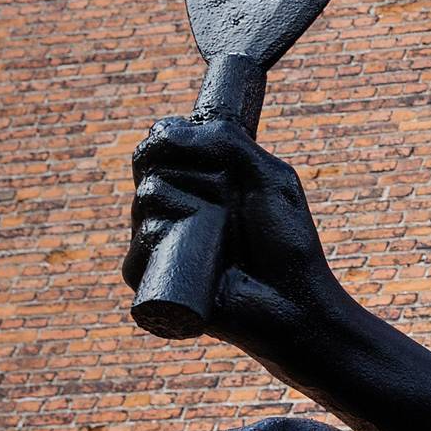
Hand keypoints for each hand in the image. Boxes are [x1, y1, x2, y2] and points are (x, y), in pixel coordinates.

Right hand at [124, 118, 343, 356]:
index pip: (160, 139)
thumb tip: (167, 130)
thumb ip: (228, 142)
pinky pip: (137, 247)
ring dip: (189, 205)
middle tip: (232, 199)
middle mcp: (169, 204)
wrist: (293, 300)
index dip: (173, 136)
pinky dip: (163, 243)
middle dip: (194, 171)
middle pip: (148, 163)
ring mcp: (156, 239)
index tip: (212, 148)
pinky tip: (197, 255)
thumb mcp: (268, 177)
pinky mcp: (149, 276)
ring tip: (226, 234)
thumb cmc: (285, 240)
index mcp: (194, 177)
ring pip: (145, 198)